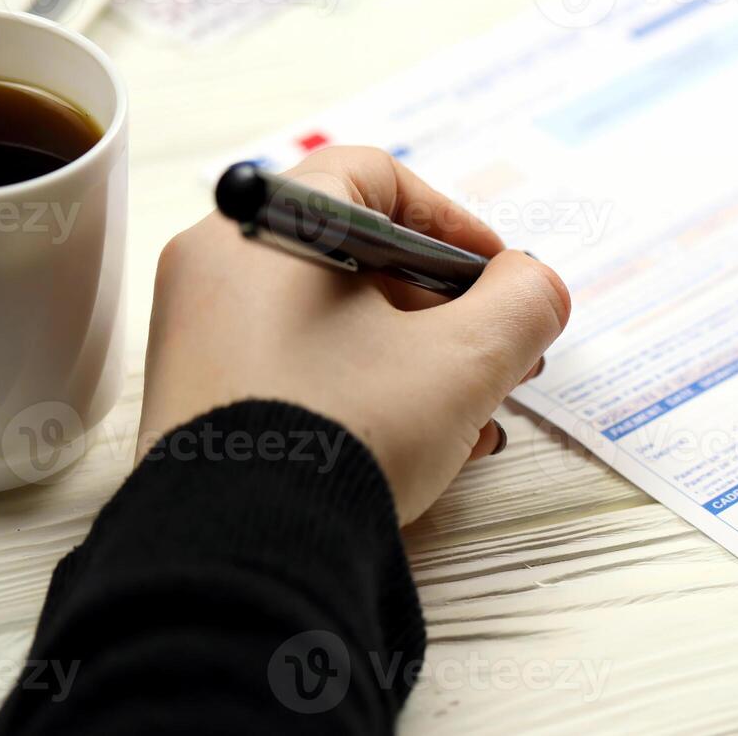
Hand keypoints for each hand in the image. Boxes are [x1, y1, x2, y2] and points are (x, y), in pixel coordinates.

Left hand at [141, 147, 569, 523]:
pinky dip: (367, 390)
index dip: (452, 219)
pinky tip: (424, 444)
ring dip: (419, 357)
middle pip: (358, 255)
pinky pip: (299, 369)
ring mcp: (201, 340)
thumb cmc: (342, 435)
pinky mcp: (202, 403)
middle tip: (498, 352)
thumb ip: (521, 304)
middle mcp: (216, 270)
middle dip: (447, 306)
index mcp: (265, 228)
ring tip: (475, 413)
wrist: (240, 560)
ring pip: (333, 321)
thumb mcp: (463, 361)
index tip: (498, 275)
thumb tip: (536, 286)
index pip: (373, 177)